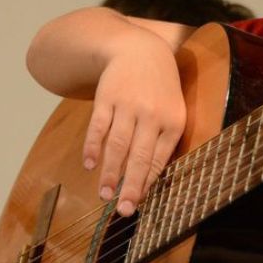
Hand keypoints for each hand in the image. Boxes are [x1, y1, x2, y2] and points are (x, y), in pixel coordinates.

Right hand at [82, 35, 185, 216]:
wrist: (140, 50)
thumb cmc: (159, 91)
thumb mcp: (173, 111)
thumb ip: (163, 143)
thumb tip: (149, 183)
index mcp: (173, 122)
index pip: (159, 160)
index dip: (147, 185)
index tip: (137, 206)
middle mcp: (152, 114)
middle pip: (139, 157)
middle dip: (131, 187)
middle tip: (123, 211)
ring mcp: (128, 105)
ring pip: (118, 145)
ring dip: (110, 173)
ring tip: (104, 195)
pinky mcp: (107, 97)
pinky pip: (98, 126)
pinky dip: (93, 147)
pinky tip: (90, 165)